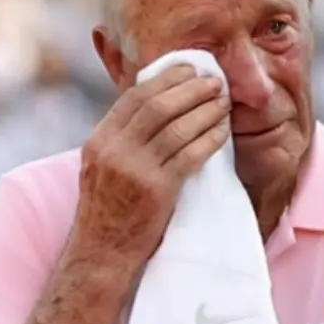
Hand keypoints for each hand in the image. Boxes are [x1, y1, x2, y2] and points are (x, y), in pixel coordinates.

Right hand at [70, 61, 231, 272]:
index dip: (166, 78)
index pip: (135, 97)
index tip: (190, 69)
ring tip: (224, 102)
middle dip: (191, 89)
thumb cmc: (107, 207)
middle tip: (215, 82)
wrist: (101, 254)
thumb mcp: (101, 165)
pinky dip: (211, 138)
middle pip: (159, 105)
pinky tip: (223, 130)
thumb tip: (156, 99)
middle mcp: (114, 151)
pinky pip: (192, 154)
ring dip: (206, 111)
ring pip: (178, 127)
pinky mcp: (158, 190)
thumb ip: (122, 135)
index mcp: (99, 140)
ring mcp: (135, 170)